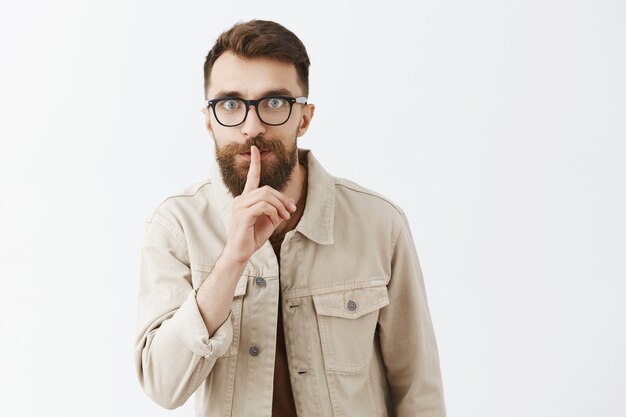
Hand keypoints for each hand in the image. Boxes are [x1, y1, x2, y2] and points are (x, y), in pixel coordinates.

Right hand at [222, 145, 296, 263]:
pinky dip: (274, 212)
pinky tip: (275, 221)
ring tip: (284, 217)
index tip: (255, 148)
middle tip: (290, 211)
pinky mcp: (243, 215)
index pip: (251, 177)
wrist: (240, 252)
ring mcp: (240, 206)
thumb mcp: (269, 220)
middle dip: (282, 199)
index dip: (254, 162)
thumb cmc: (253, 236)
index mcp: (246, 198)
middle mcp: (241, 199)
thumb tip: (289, 201)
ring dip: (280, 206)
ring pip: (266, 196)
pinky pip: (264, 206)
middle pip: (267, 189)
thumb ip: (277, 209)